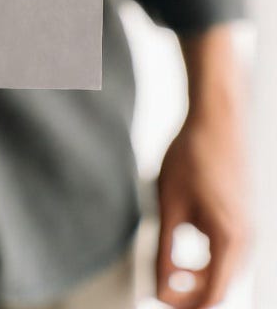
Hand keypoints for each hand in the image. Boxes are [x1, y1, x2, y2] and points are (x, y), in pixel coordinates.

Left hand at [156, 105, 248, 307]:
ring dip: (199, 279)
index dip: (184, 305)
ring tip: (169, 270)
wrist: (217, 118)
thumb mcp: (170, 204)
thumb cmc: (193, 154)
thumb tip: (160, 287)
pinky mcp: (244, 219)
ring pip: (226, 272)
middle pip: (221, 288)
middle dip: (190, 296)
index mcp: (230, 240)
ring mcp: (249, 229)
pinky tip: (184, 248)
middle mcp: (247, 240)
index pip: (213, 296)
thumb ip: (166, 249)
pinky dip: (208, 262)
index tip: (159, 300)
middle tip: (160, 289)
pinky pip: (229, 255)